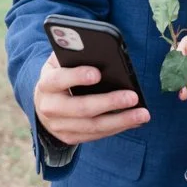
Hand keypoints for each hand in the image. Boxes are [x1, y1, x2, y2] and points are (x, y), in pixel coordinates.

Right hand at [34, 52, 149, 144]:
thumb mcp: (61, 61)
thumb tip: (98, 49)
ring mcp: (58, 126)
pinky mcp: (69, 137)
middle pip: (81, 108)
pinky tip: (134, 121)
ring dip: (120, 121)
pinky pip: (96, 135)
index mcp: (46, 83)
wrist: (44, 101)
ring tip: (142, 114)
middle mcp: (49, 107)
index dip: (77, 76)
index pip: (59, 79)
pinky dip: (117, 128)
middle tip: (133, 97)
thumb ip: (75, 54)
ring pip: (92, 126)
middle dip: (109, 103)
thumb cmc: (61, 74)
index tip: (98, 74)